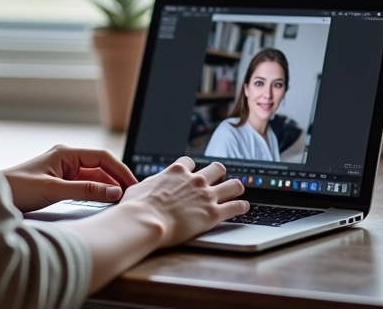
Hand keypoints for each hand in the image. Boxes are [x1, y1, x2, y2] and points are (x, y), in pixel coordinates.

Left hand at [2, 144, 137, 212]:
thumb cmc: (18, 188)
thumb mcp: (54, 190)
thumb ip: (85, 190)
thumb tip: (114, 191)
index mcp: (66, 153)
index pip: (102, 157)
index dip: (120, 170)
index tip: (133, 185)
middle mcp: (66, 159)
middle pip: (100, 167)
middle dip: (116, 179)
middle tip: (132, 196)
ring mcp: (63, 171)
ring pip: (93, 177)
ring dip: (107, 187)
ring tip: (122, 201)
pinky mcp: (59, 184)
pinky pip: (84, 186)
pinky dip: (96, 193)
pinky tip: (104, 202)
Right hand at [120, 157, 247, 247]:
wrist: (146, 220)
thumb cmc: (137, 207)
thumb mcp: (138, 188)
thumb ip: (147, 187)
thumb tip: (139, 190)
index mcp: (175, 171)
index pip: (190, 162)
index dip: (192, 168)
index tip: (193, 174)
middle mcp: (194, 179)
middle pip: (216, 168)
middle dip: (219, 173)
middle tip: (219, 180)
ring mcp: (206, 195)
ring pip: (232, 184)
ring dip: (236, 186)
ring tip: (238, 190)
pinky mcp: (213, 213)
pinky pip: (236, 206)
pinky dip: (242, 206)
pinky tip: (245, 207)